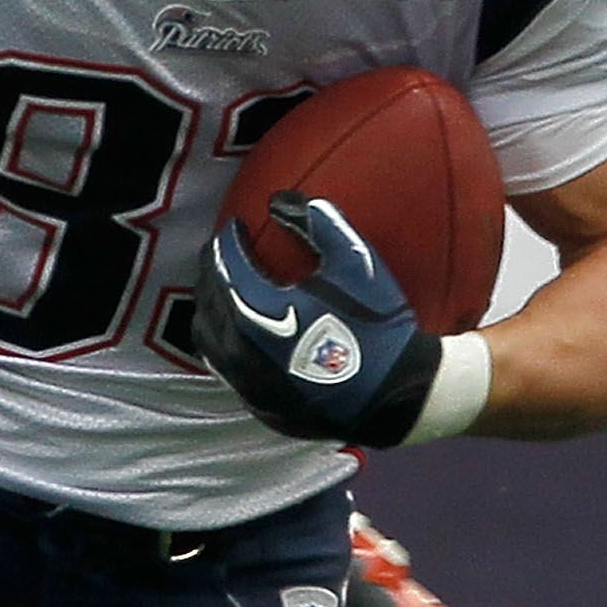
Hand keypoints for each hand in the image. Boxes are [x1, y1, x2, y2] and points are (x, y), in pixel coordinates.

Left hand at [194, 193, 443, 447]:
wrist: (399, 395)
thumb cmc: (377, 326)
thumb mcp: (355, 262)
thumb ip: (317, 223)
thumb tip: (278, 200)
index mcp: (260, 312)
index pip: (225, 266)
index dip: (226, 240)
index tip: (234, 226)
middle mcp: (242, 351)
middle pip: (208, 301)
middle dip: (212, 271)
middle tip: (224, 253)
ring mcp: (247, 384)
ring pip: (207, 341)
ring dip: (211, 309)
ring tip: (226, 290)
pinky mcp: (258, 406)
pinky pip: (225, 369)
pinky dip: (224, 344)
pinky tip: (241, 333)